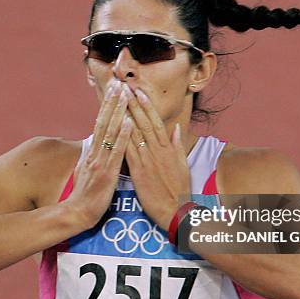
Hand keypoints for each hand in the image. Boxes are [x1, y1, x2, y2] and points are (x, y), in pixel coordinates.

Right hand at [64, 81, 131, 228]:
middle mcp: (94, 153)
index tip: (114, 89)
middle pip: (104, 122)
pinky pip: (116, 152)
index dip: (107, 106)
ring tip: (125, 94)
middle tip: (120, 82)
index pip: (100, 123)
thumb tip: (90, 142)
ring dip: (118, 112)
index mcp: (92, 153)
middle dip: (112, 101)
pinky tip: (128, 122)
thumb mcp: (84, 171)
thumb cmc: (84, 195)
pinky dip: (122, 136)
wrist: (76, 214)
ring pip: (109, 132)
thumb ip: (89, 155)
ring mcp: (100, 162)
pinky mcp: (106, 173)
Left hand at [123, 84, 190, 229]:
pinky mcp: (140, 172)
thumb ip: (177, 145)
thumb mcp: (182, 165)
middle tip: (125, 88)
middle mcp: (158, 151)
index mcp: (168, 148)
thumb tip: (175, 129)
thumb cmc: (178, 189)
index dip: (146, 105)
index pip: (155, 122)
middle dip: (134, 104)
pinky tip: (117, 125)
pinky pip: (130, 151)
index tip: (139, 91)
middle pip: (143, 123)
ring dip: (126, 115)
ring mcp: (148, 160)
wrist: (175, 210)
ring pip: (135, 133)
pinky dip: (124, 137)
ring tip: (118, 100)